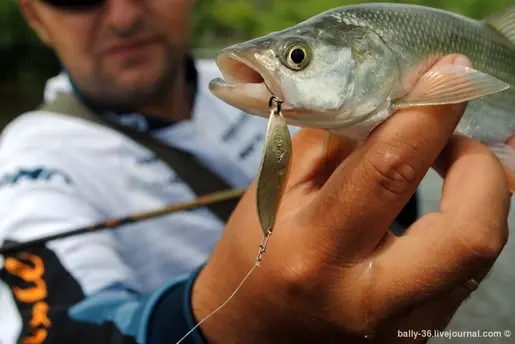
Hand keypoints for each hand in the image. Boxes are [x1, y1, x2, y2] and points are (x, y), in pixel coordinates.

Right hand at [192, 55, 509, 342]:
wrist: (252, 334)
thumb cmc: (251, 258)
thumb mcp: (274, 193)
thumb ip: (333, 144)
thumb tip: (386, 107)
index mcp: (315, 252)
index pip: (388, 171)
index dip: (428, 114)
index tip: (446, 73)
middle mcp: (366, 298)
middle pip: (470, 234)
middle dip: (481, 168)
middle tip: (453, 139)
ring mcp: (400, 327)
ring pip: (480, 256)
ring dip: (478, 194)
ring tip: (444, 165)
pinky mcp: (417, 335)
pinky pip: (465, 272)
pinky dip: (463, 223)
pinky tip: (436, 206)